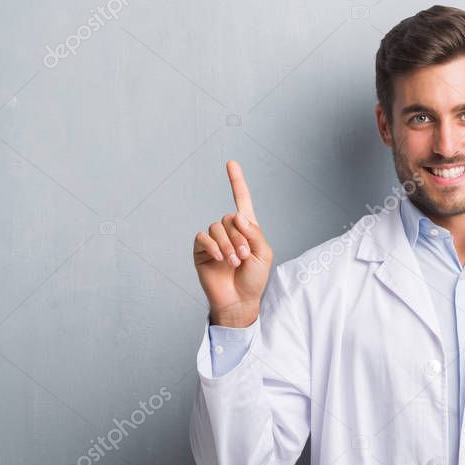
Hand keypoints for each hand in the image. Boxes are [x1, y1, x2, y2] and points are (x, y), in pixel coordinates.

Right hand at [193, 160, 272, 326]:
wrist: (239, 301)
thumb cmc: (254, 280)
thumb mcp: (264, 255)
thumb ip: (254, 233)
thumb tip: (236, 215)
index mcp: (246, 229)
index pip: (241, 200)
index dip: (236, 182)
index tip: (230, 163)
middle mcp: (229, 231)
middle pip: (229, 218)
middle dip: (238, 237)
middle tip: (244, 257)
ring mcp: (213, 241)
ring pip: (216, 227)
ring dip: (227, 244)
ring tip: (234, 262)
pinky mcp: (201, 251)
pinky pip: (203, 238)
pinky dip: (212, 246)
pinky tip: (219, 258)